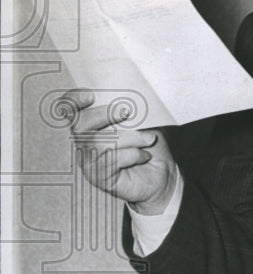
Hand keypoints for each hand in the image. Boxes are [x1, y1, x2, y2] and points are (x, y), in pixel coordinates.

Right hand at [62, 90, 178, 213]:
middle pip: (79, 124)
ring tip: (149, 139)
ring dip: (130, 137)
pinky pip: (110, 161)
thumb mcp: (145, 120)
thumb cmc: (149, 144)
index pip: (69, 108)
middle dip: (104, 115)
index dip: (73, 100)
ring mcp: (89, 160)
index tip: (90, 96)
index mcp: (92, 122)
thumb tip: (133, 96)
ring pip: (98, 142)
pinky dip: (133, 154)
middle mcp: (84, 141)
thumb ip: (133, 106)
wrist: (163, 175)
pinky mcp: (99, 177)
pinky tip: (145, 156)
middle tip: (126, 112)